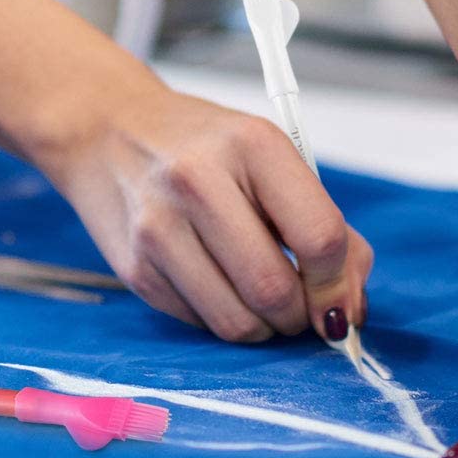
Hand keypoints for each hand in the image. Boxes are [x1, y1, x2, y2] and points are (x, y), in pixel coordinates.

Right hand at [38, 84, 371, 343]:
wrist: (108, 128)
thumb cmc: (203, 146)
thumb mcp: (269, 157)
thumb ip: (321, 223)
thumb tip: (350, 308)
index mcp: (252, 145)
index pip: (319, 237)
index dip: (340, 285)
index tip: (342, 303)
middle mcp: (199, 182)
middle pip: (276, 290)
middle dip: (301, 316)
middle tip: (302, 309)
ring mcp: (159, 227)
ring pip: (238, 322)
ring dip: (265, 329)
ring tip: (262, 301)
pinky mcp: (134, 268)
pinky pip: (200, 324)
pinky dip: (223, 319)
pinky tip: (218, 285)